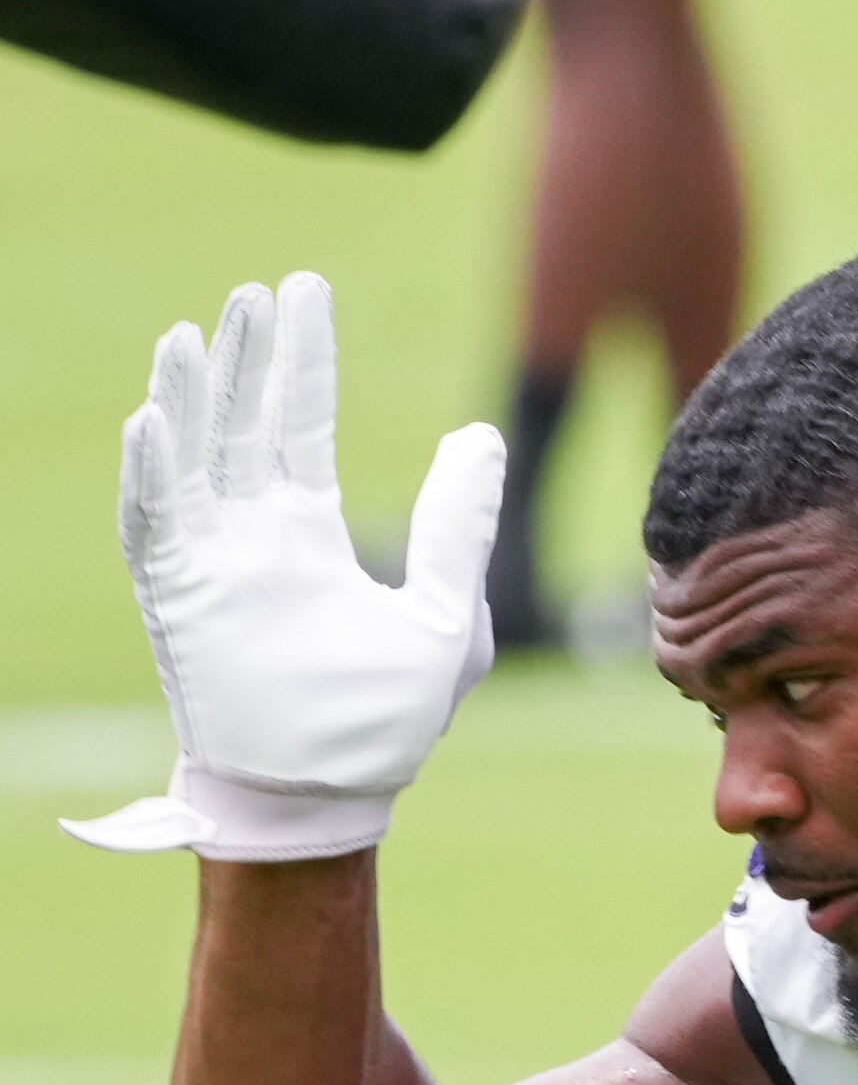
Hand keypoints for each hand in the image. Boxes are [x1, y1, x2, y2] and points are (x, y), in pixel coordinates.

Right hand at [64, 275, 501, 861]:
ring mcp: (211, 565)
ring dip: (189, 396)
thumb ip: (460, 525)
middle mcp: (253, 538)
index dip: (300, 361)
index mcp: (312, 535)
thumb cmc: (386, 721)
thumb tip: (480, 436)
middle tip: (257, 293)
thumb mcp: (448, 612)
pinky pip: (155, 524)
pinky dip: (152, 472)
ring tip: (197, 331)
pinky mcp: (179, 599)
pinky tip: (153, 416)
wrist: (332, 794)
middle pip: (241, 425)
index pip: (299, 425)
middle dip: (246, 359)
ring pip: (191, 458)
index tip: (301, 291)